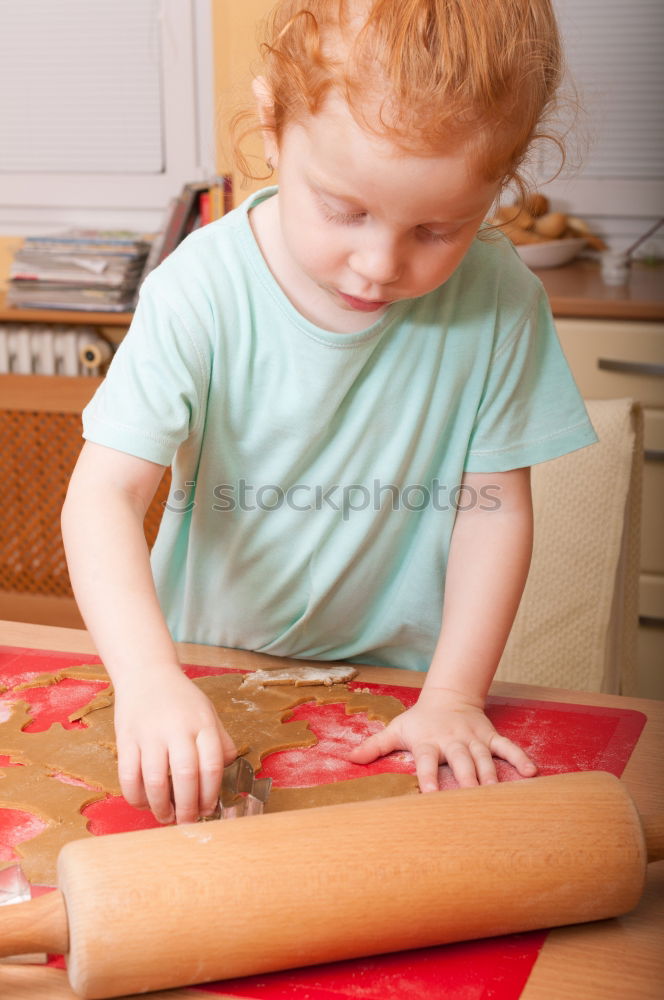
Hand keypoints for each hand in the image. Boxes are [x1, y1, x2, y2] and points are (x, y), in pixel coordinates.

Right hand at [113, 664, 236, 823]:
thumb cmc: (180, 698)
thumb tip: (229, 769)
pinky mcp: (126, 738)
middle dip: (188, 807)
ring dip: (161, 807)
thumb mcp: (208, 713)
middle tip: (188, 822)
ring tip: (167, 817)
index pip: (212, 765)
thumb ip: (220, 741)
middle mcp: (176, 728)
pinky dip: (136, 797)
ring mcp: (149, 733)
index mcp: (201, 723)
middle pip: (186, 776)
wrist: (146, 673)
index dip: (210, 794)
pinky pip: (128, 776)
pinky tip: (145, 803)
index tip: (208, 809)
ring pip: (155, 780)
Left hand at [348, 688, 536, 792]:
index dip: (428, 776)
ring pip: (484, 758)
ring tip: (499, 796)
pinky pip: (507, 747)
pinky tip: (531, 772)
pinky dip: (519, 758)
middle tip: (472, 801)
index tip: (431, 795)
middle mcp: (452, 740)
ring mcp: (473, 739)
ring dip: (492, 776)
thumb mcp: (396, 729)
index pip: (427, 760)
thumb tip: (348, 759)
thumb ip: (375, 745)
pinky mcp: (490, 736)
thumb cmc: (419, 720)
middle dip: (466, 780)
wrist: (448, 696)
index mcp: (428, 741)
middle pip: (460, 760)